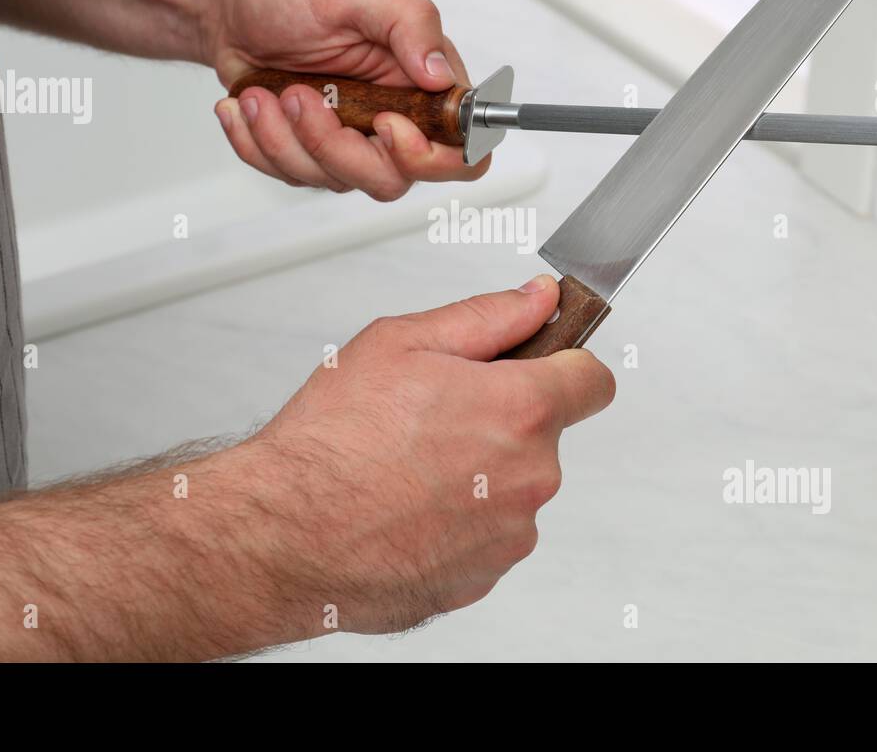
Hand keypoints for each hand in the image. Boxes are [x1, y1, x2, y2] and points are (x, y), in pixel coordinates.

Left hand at [206, 0, 486, 200]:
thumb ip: (410, 23)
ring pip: (334, 180)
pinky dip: (258, 143)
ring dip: (286, 138)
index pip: (461, 150)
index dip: (429, 157)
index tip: (386, 124)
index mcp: (423, 85)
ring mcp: (352, 143)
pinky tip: (249, 106)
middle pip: (390, 180)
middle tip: (298, 96)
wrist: (234, 6)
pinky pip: (291, 175)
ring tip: (265, 93)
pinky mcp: (311, 154)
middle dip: (334, 146)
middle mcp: (394, 120)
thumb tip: (441, 74)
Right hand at [233, 275, 614, 635]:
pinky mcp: (481, 579)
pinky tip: (404, 508)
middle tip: (433, 415)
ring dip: (479, 475)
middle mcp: (529, 478)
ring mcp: (508, 536)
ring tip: (408, 467)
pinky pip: (485, 536)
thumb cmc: (331, 442)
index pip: (594, 381)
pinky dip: (455, 523)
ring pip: (513, 490)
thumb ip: (487, 316)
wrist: (282, 535)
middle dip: (502, 421)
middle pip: (545, 436)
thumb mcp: (401, 343)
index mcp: (519, 411)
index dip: (566, 365)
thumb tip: (538, 298)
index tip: (540, 366)